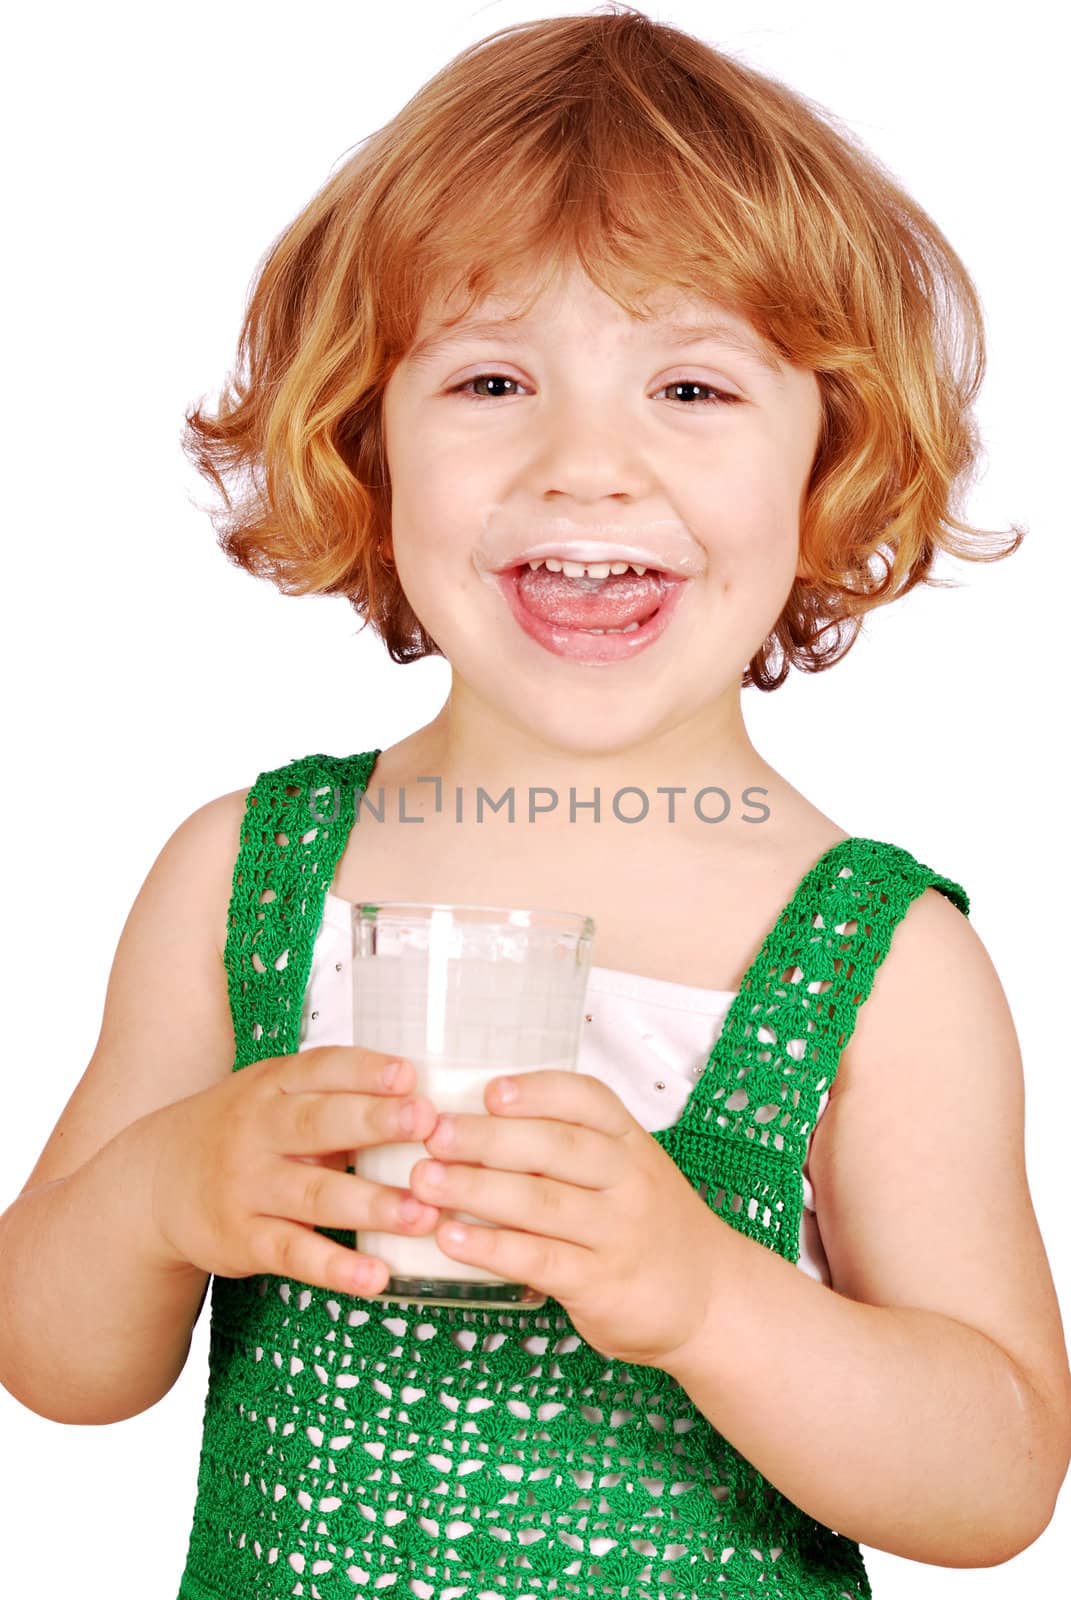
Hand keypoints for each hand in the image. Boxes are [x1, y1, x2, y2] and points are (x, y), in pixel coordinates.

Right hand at [144, 1047, 442, 1296]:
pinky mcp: (243, 1240)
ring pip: (313, 1195)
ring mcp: (248, 1187)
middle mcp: (258, 1131)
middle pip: (319, 1124)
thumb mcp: (274, 1094)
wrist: (153, 1182)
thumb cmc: (240, 1131)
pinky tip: (377, 1277)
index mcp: (274, 1085)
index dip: (365, 1071)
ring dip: (371, 1204)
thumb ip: (335, 1095)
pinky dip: (336, 1267)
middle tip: (427, 1124)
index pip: (322, 1069)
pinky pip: (294, 1254)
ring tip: (423, 1213)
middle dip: (375, 1122)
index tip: (410, 1076)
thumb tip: (424, 1098)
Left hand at [410, 1069, 719, 1368]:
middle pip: (557, 1148)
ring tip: (425, 1182)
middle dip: (488, 1139)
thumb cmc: (648, 1222)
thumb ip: (567, 1147)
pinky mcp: (602, 1284)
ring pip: (541, 1203)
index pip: (588, 1101)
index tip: (489, 1090)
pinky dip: (491, 1248)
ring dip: (476, 1190)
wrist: (709, 1298)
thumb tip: (473, 1120)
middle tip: (434, 1134)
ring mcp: (618, 1233)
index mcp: (630, 1141)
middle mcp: (629, 1181)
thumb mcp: (626, 1170)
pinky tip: (451, 1238)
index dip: (537, 1092)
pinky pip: (539, 1260)